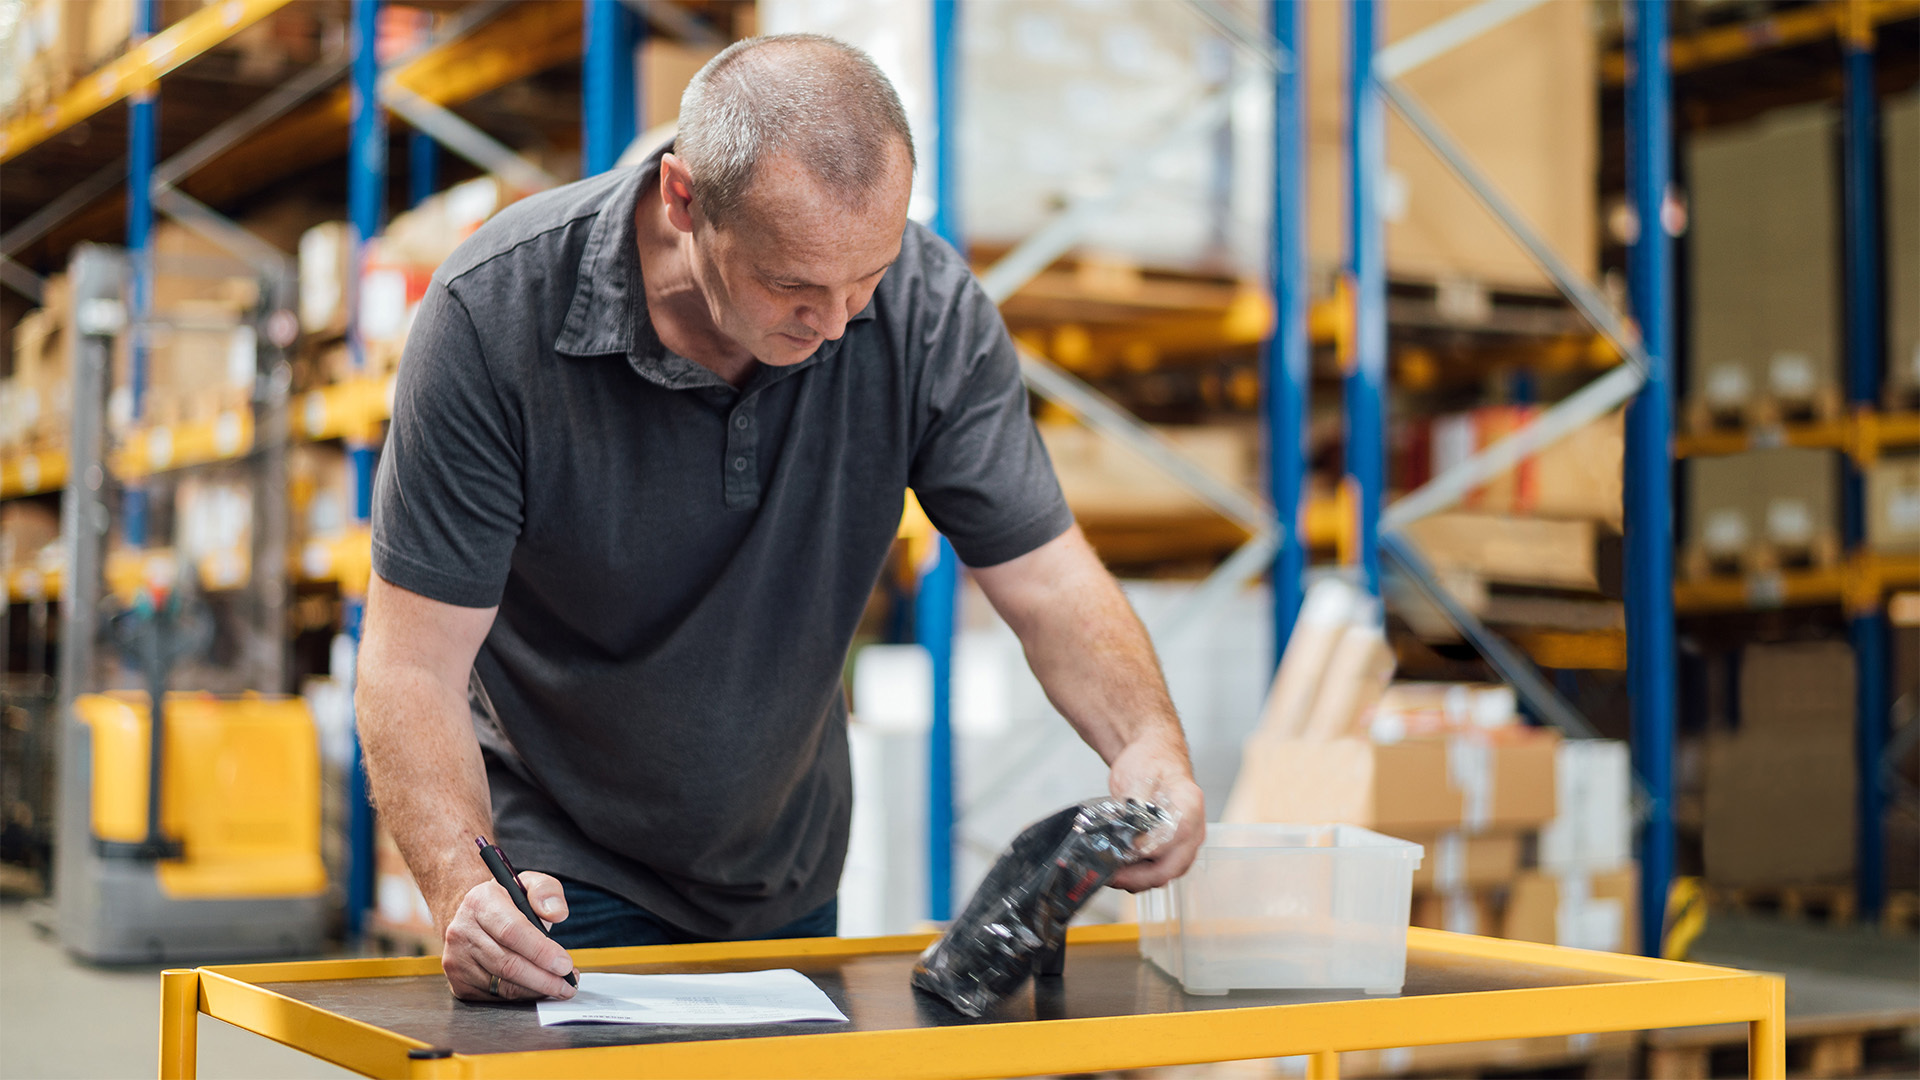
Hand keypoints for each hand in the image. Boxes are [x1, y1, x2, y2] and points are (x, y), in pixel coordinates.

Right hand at [442, 871, 577, 1000]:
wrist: (471, 917)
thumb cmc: (505, 902)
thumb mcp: (529, 884)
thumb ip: (546, 891)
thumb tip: (556, 913)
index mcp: (480, 901)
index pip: (511, 931)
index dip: (541, 951)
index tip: (565, 964)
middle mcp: (462, 930)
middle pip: (508, 964)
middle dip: (544, 978)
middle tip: (569, 982)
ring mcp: (457, 959)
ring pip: (502, 985)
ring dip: (536, 990)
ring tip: (560, 986)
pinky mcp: (458, 982)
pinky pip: (496, 996)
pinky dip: (522, 996)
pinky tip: (538, 989)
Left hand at [1105, 737, 1204, 892]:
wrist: (1153, 758)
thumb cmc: (1150, 762)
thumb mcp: (1139, 774)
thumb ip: (1137, 804)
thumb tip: (1131, 835)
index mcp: (1189, 805)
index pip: (1178, 836)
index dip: (1152, 849)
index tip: (1126, 851)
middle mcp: (1193, 829)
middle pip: (1174, 866)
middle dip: (1141, 877)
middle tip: (1112, 875)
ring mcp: (1184, 842)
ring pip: (1166, 874)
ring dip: (1138, 880)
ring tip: (1111, 874)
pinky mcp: (1171, 850)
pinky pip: (1159, 871)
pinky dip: (1139, 877)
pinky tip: (1118, 871)